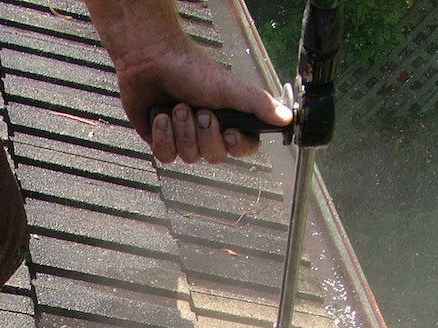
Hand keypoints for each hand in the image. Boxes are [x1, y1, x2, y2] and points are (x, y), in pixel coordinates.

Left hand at [119, 39, 291, 164]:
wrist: (150, 61)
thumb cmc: (189, 69)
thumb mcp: (230, 87)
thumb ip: (258, 104)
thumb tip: (287, 117)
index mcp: (229, 118)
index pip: (244, 147)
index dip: (237, 144)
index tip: (229, 131)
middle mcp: (208, 130)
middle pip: (215, 156)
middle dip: (203, 132)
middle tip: (198, 109)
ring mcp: (185, 138)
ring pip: (188, 157)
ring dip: (181, 129)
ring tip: (176, 106)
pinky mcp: (162, 141)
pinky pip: (166, 156)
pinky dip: (163, 135)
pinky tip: (160, 116)